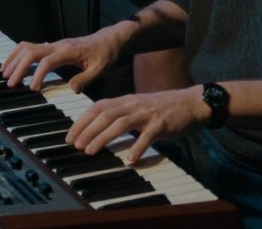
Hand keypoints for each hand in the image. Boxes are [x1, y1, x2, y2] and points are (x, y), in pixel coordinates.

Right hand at [1, 26, 130, 92]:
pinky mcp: (51, 46)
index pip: (47, 61)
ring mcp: (53, 44)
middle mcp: (58, 45)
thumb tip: (72, 90)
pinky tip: (12, 66)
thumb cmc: (105, 55)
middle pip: (31, 51)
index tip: (32, 88)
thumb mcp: (100, 69)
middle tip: (11, 84)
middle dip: (19, 67)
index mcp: (69, 51)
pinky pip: (30, 47)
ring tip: (4, 74)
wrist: (108, 40)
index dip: (38, 74)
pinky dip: (17, 55)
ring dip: (14, 59)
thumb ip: (85, 79)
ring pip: (27, 46)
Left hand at [67, 86, 207, 163]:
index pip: (98, 107)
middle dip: (88, 130)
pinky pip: (147, 137)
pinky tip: (130, 160)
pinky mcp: (161, 124)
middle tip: (76, 145)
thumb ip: (121, 114)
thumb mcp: (138, 107)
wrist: (191, 102)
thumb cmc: (163, 108)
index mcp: (126, 100)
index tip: (70, 136)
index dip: (82, 121)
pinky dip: (137, 148)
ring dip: (103, 138)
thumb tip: (99, 128)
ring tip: (91, 151)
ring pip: (120, 124)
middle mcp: (134, 104)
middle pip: (105, 115)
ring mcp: (147, 114)